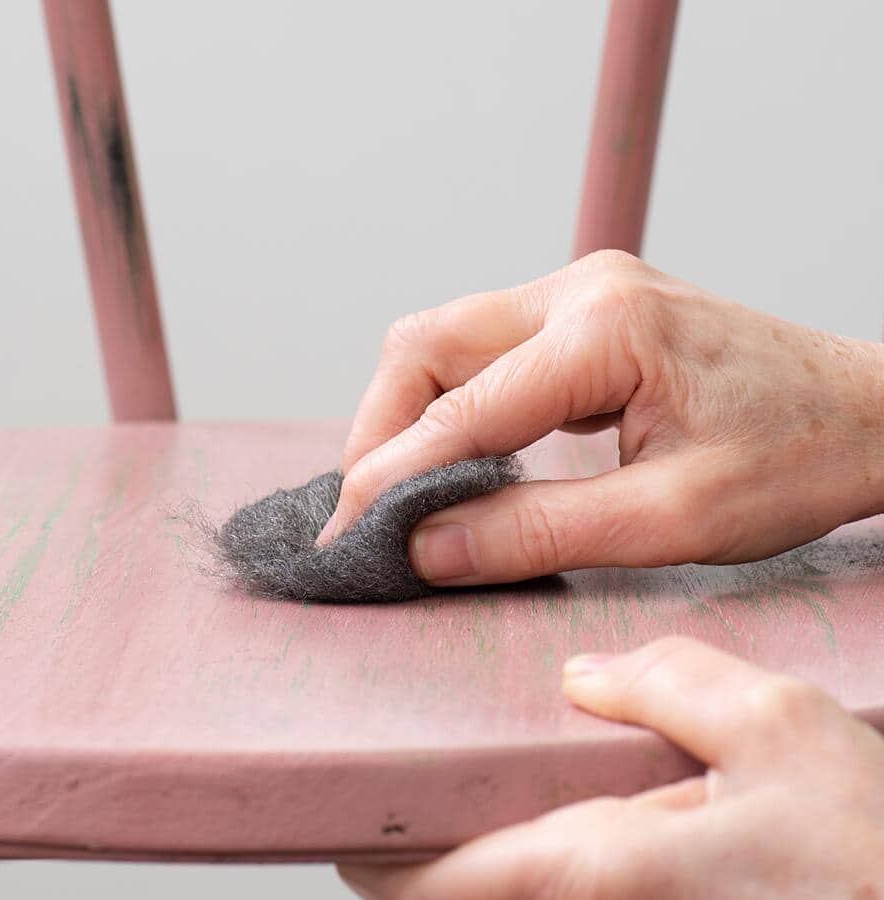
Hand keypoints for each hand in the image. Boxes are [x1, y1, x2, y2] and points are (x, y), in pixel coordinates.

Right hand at [317, 250, 883, 585]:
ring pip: (445, 341)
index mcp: (604, 330)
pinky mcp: (585, 311)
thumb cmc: (798, 460)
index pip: (459, 409)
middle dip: (378, 432)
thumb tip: (425, 550)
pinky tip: (457, 461)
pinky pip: (484, 349)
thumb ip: (536, 531)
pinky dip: (452, 406)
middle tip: (364, 515)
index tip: (346, 538)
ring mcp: (581, 291)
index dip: (389, 479)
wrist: (875, 413)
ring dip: (409, 416)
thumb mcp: (669, 519)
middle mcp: (580, 289)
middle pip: (425, 345)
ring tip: (400, 494)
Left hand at [338, 636, 883, 898]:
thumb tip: (585, 681)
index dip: (367, 850)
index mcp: (596, 870)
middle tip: (395, 788)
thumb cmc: (869, 852)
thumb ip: (668, 686)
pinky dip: (526, 863)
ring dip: (470, 863)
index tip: (337, 814)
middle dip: (413, 854)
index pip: (427, 880)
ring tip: (460, 793)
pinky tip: (547, 816)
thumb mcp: (779, 731)